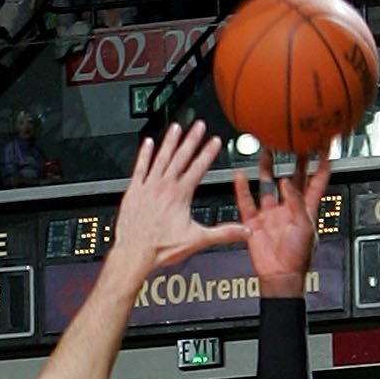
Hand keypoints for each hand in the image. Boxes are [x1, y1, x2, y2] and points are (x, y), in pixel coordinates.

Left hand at [108, 122, 240, 281]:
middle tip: (198, 125)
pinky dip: (144, 154)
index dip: (208, 153)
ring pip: (161, 158)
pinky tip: (148, 143)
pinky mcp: (134, 191)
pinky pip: (140, 168)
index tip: (215, 140)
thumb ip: (223, 233)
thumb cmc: (162, 248)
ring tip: (177, 127)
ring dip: (170, 141)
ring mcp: (148, 186)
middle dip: (192, 139)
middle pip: (181, 157)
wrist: (135, 253)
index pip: (198, 168)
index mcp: (181, 195)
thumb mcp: (197, 240)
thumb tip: (244, 231)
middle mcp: (164, 186)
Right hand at [229, 146, 332, 293]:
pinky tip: (239, 175)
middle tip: (294, 141)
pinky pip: (246, 201)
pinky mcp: (254, 222)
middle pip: (292, 178)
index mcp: (306, 210)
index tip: (325, 146)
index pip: (317, 182)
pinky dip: (242, 188)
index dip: (322, 165)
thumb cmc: (297, 258)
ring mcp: (271, 214)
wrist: (279, 276)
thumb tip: (286, 181)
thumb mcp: (305, 227)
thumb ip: (296, 202)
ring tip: (266, 150)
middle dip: (294, 160)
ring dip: (267, 168)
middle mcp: (288, 208)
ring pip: (267, 185)